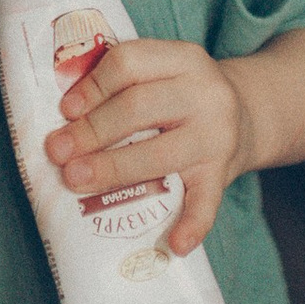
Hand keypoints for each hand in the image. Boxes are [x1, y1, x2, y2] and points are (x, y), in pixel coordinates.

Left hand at [49, 35, 250, 255]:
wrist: (247, 115)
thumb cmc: (181, 97)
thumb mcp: (161, 73)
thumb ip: (120, 84)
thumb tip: (63, 118)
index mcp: (182, 59)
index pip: (129, 63)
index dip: (92, 86)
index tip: (65, 110)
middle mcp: (205, 93)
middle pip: (138, 107)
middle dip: (91, 131)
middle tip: (57, 151)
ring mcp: (217, 135)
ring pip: (160, 154)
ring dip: (113, 169)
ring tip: (76, 181)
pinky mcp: (223, 172)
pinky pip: (207, 202)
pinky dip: (192, 224)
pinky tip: (175, 244)